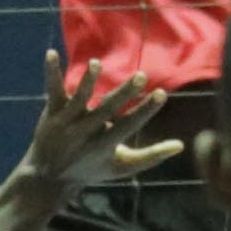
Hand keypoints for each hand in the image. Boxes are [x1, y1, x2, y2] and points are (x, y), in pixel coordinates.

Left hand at [10, 57, 181, 205]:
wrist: (49, 177)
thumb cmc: (93, 169)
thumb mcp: (123, 167)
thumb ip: (152, 155)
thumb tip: (181, 145)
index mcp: (105, 144)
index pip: (129, 125)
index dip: (146, 110)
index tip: (162, 94)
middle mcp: (86, 132)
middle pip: (107, 109)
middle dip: (124, 93)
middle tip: (141, 76)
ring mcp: (68, 121)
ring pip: (79, 98)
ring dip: (88, 81)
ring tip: (96, 63)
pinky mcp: (52, 112)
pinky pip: (53, 89)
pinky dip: (52, 72)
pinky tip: (51, 53)